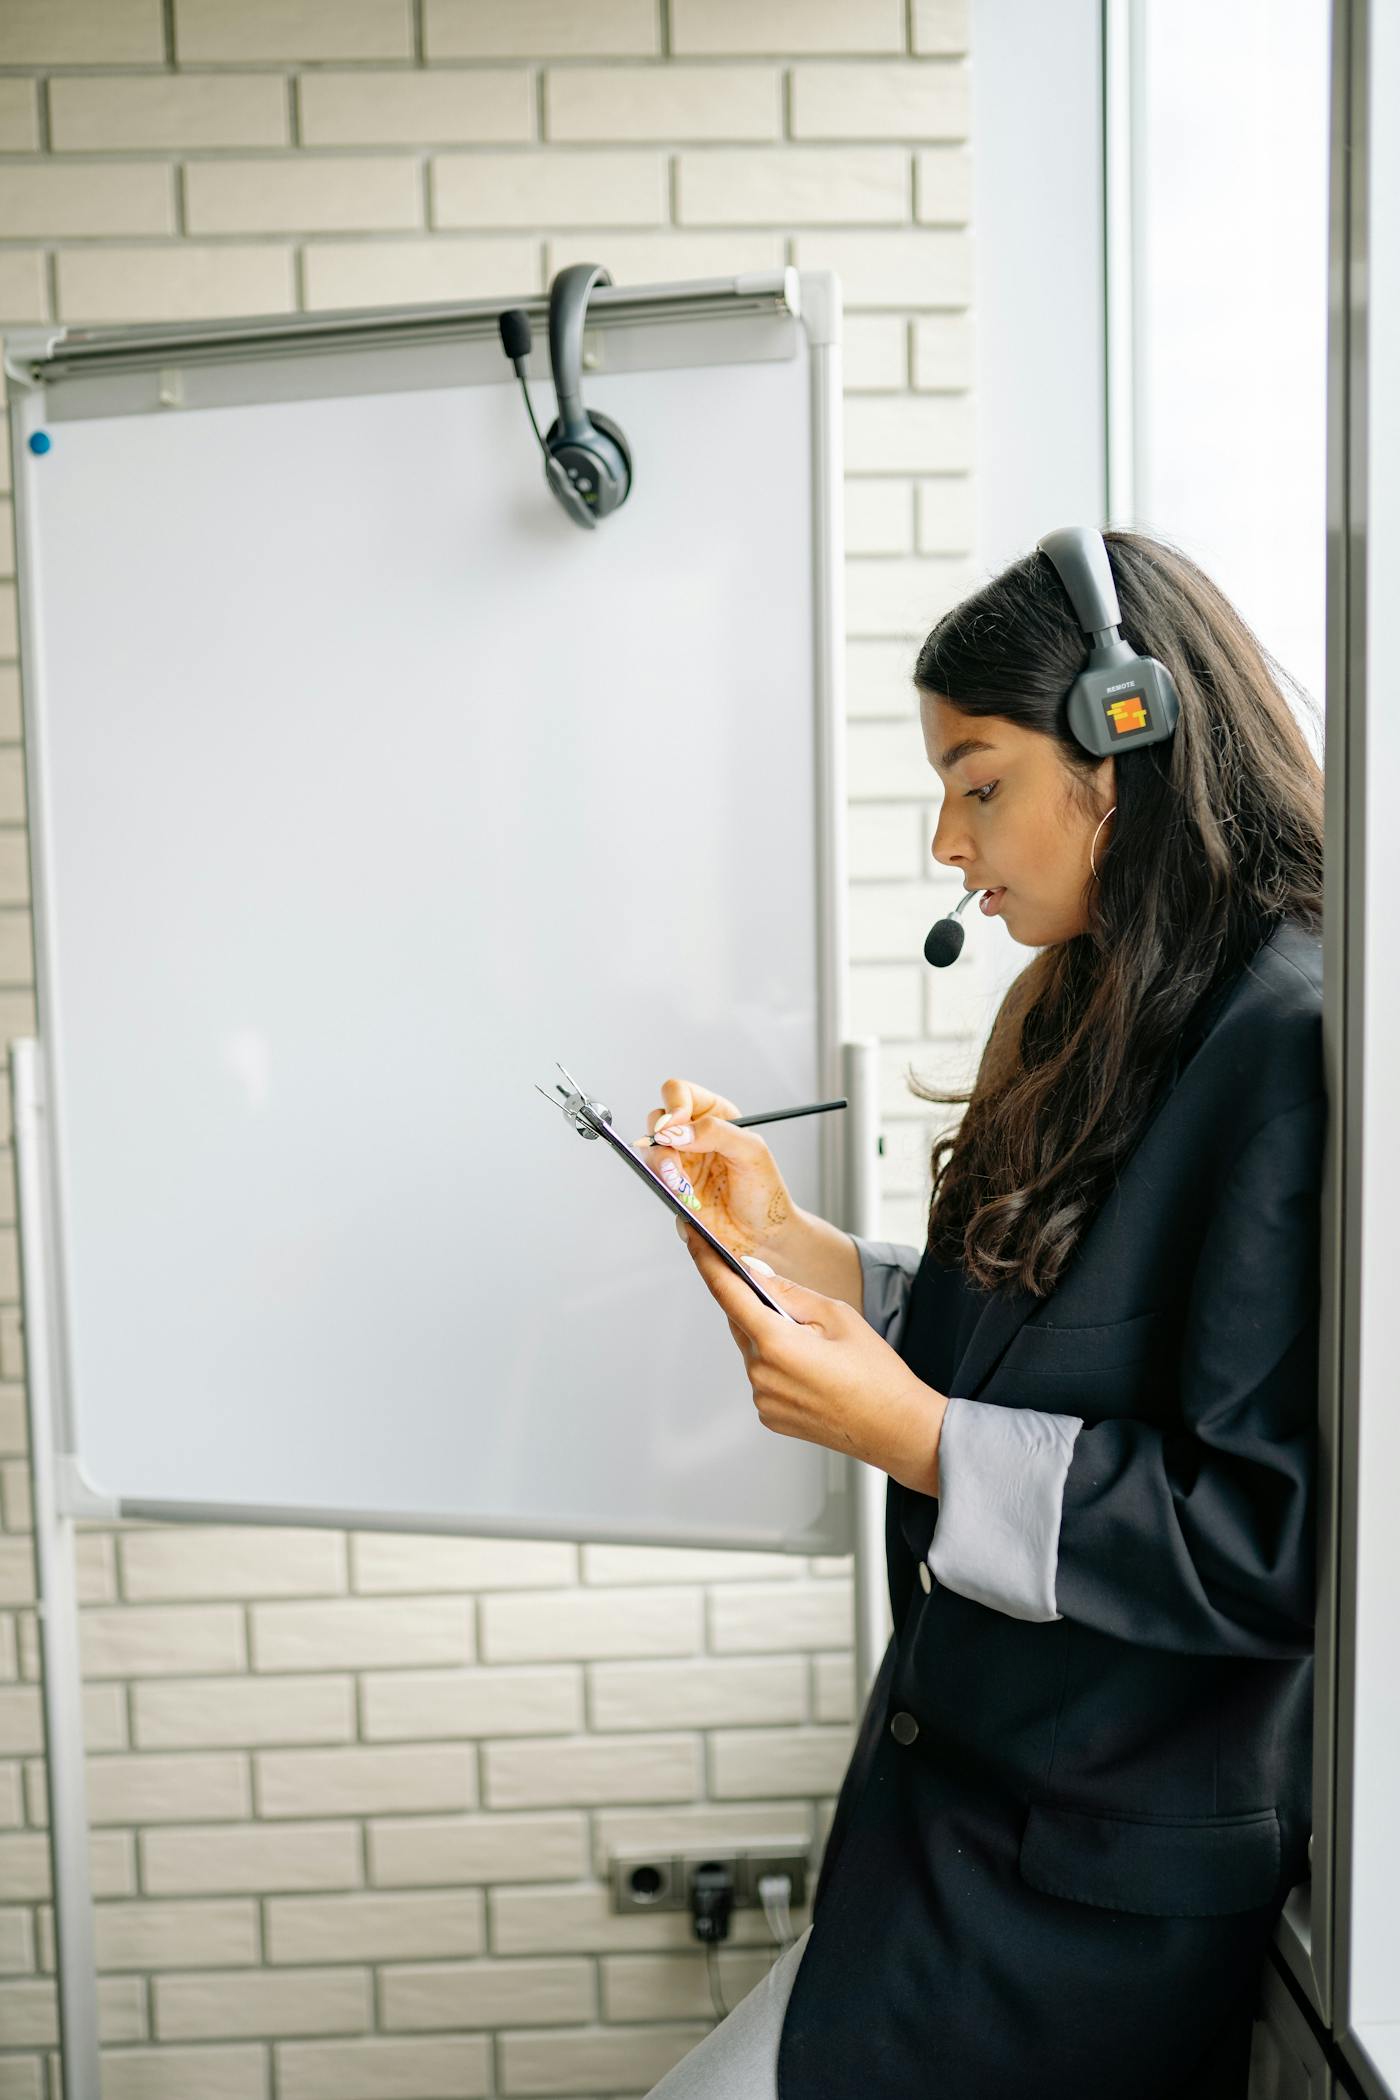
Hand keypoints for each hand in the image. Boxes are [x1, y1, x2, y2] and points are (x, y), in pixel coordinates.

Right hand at [638, 1077, 797, 1261]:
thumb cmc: (765, 1192)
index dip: (672, 1105)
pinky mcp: (672, 1185)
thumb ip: (716, 1132)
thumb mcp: (751, 1152)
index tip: (674, 1127)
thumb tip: (677, 1131)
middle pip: (657, 1119)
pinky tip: (686, 1196)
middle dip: (661, 1140)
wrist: (761, 1235)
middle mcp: (694, 1134)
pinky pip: (653, 1177)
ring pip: (651, 1149)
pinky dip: (665, 1186)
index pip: (679, 1093)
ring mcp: (681, 1160)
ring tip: (685, 1185)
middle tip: (675, 1161)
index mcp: (715, 1115)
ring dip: (663, 1166)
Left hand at [675, 1215, 948, 1495]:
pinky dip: (777, 1362)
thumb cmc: (876, 1374)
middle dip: (757, 1303)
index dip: (706, 1260)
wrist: (897, 1429)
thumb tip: (753, 1273)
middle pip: (740, 1321)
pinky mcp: (769, 1415)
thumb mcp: (837, 1316)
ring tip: (818, 1346)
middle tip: (796, 1304)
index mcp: (775, 1344)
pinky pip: (763, 1375)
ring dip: (770, 1335)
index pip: (726, 1292)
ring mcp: (762, 1398)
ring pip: (752, 1349)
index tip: (692, 1237)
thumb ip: (788, 1292)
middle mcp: (760, 1374)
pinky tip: (813, 1369)